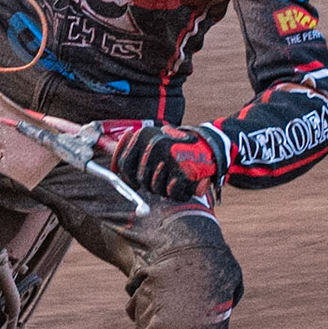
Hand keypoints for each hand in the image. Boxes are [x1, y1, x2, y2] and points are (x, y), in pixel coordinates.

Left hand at [111, 122, 226, 202]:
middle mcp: (152, 144)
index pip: (123, 162)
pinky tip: (187, 182)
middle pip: (139, 179)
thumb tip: (116, 170)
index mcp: (144, 135)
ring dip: (166, 188)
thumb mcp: (156, 142)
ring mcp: (167, 157)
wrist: (211, 146)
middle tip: (164, 178)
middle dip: (151, 184)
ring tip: (177, 176)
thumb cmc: (179, 148)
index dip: (126, 177)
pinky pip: (172, 192)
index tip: (132, 183)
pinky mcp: (180, 170)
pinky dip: (180, 193)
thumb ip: (136, 153)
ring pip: (155, 187)